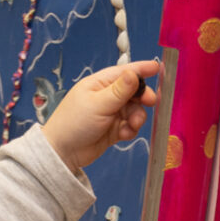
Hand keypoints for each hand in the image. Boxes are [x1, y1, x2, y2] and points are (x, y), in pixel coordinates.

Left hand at [42, 60, 161, 172]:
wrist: (62, 153)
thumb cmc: (74, 123)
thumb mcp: (98, 104)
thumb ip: (119, 90)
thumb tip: (134, 73)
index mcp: (99, 84)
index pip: (124, 72)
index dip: (141, 69)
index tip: (157, 67)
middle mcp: (106, 96)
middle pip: (133, 92)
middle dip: (142, 97)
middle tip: (150, 102)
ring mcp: (110, 113)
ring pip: (134, 110)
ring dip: (137, 117)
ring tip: (131, 125)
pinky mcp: (113, 129)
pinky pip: (129, 126)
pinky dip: (130, 130)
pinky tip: (123, 135)